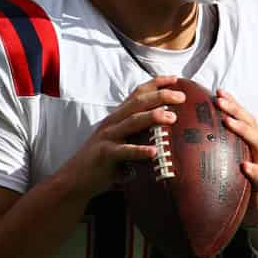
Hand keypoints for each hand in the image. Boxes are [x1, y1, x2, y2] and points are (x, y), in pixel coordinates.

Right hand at [64, 76, 185, 198]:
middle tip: (181, 96)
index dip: (156, 84)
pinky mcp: (105, 154)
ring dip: (153, 117)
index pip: (137, 94)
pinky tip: (153, 152)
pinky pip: (124, 151)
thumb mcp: (121, 141)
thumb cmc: (103, 161)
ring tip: (172, 117)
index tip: (176, 79)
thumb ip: (138, 134)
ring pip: (132, 122)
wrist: (75, 179)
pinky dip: (139, 150)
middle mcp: (113, 122)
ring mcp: (108, 137)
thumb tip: (167, 135)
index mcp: (118, 117)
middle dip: (160, 96)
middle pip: (138, 103)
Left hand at [215, 89, 257, 238]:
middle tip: (219, 100)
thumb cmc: (240, 184)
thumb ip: (217, 149)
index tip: (218, 91)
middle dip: (235, 110)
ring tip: (228, 122)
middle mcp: (257, 151)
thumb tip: (190, 138)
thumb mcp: (228, 164)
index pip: (242, 118)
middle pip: (250, 124)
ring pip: (257, 143)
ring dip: (243, 131)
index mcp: (248, 144)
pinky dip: (254, 170)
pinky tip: (244, 166)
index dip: (232, 103)